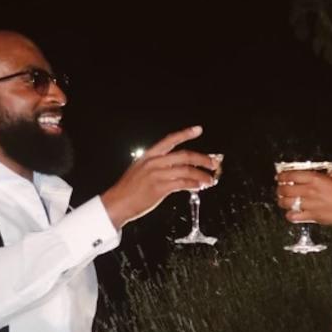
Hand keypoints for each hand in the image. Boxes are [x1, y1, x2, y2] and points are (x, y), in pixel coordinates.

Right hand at [102, 127, 220, 228]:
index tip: (198, 129)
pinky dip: (194, 184)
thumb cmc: (128, 189)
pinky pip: (182, 183)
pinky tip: (199, 186)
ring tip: (210, 179)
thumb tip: (176, 169)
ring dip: (202, 175)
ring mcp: (157, 174)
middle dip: (203, 158)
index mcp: (149, 155)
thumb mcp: (140, 170)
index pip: (170, 140)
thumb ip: (157, 166)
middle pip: (185, 155)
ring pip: (186, 170)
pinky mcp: (160, 188)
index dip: (186, 133)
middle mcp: (154, 162)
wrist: (117, 202)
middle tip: (214, 163)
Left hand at [274, 166, 331, 227]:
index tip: (280, 175)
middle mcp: (310, 191)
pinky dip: (289, 214)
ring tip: (282, 199)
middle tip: (280, 187)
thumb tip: (327, 173)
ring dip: (281, 200)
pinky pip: (293, 216)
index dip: (283, 175)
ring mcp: (309, 205)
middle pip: (285, 188)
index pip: (292, 175)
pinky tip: (291, 212)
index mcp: (316, 179)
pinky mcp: (311, 216)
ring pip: (286, 202)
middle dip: (280, 187)